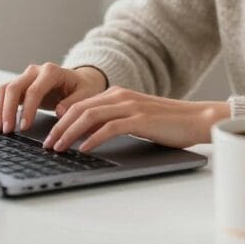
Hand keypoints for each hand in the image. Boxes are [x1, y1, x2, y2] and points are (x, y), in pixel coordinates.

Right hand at [0, 62, 107, 133]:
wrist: (80, 81)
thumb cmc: (83, 89)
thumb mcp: (85, 95)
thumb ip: (73, 103)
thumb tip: (59, 111)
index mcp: (51, 71)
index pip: (34, 90)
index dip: (27, 109)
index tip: (24, 127)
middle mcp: (35, 71)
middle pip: (14, 87)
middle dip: (8, 110)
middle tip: (8, 130)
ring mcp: (26, 76)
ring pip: (5, 88)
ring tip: (0, 127)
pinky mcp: (21, 84)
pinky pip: (3, 89)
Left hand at [41, 87, 229, 153]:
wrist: (197, 118)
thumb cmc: (167, 123)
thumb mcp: (135, 118)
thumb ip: (113, 121)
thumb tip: (86, 136)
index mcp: (117, 94)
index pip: (80, 104)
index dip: (61, 120)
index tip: (49, 135)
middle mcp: (120, 96)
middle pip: (79, 109)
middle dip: (59, 127)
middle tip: (47, 144)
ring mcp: (130, 106)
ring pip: (89, 117)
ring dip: (70, 133)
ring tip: (58, 148)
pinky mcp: (140, 120)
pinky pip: (109, 128)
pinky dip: (92, 138)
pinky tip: (83, 149)